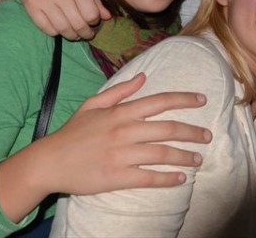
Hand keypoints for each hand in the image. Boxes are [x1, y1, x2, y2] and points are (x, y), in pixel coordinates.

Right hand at [0, 73, 211, 220]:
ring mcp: (121, 155)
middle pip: (167, 129)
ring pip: (162, 154)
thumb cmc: (72, 133)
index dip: (184, 99)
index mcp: (120, 112)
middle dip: (192, 132)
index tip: (202, 99)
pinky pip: (148, 177)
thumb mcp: (92, 104)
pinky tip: (181, 177)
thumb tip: (143, 76)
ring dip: (184, 156)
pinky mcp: (116, 177)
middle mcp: (124, 131)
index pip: (159, 101)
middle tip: (207, 136)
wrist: (48, 162)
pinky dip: (168, 178)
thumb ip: (119, 91)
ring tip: (199, 158)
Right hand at [8, 0, 109, 38]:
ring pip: (63, 29)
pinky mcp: (31, 7)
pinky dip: (55, 33)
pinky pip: (47, 29)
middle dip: (85, 33)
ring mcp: (45, 1)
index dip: (94, 22)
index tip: (93, 22)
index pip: (91, 14)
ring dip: (71, 36)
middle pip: (78, 24)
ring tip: (74, 35)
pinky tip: (58, 29)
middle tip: (86, 34)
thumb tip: (107, 17)